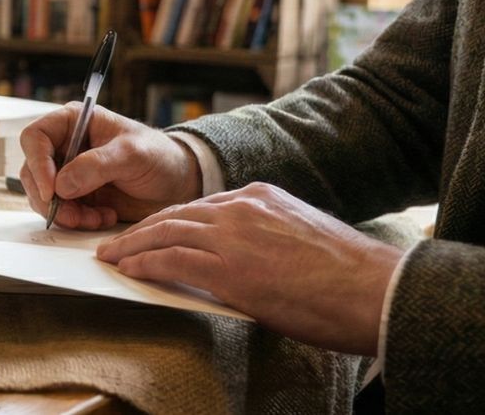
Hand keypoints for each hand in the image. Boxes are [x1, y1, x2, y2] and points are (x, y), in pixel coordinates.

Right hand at [18, 103, 201, 228]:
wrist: (177, 183)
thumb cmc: (158, 156)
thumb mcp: (132, 154)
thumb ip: (96, 165)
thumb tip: (61, 185)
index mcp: (72, 122)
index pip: (35, 137)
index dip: (37, 163)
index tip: (51, 189)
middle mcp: (64, 146)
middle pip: (32, 171)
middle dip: (49, 197)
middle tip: (72, 214)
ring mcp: (68, 173)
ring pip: (43, 195)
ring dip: (65, 213)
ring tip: (95, 218)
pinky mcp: (76, 196)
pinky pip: (61, 212)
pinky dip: (77, 220)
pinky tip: (103, 218)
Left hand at [97, 182, 402, 354]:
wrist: (376, 291)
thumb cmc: (350, 277)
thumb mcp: (300, 239)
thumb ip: (264, 238)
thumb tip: (243, 258)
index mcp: (262, 196)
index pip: (200, 205)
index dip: (169, 220)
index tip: (150, 231)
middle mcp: (243, 207)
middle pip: (175, 214)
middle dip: (141, 230)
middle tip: (116, 242)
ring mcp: (233, 235)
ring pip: (165, 233)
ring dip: (132, 247)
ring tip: (112, 258)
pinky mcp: (228, 268)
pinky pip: (171, 260)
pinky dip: (144, 264)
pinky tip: (129, 271)